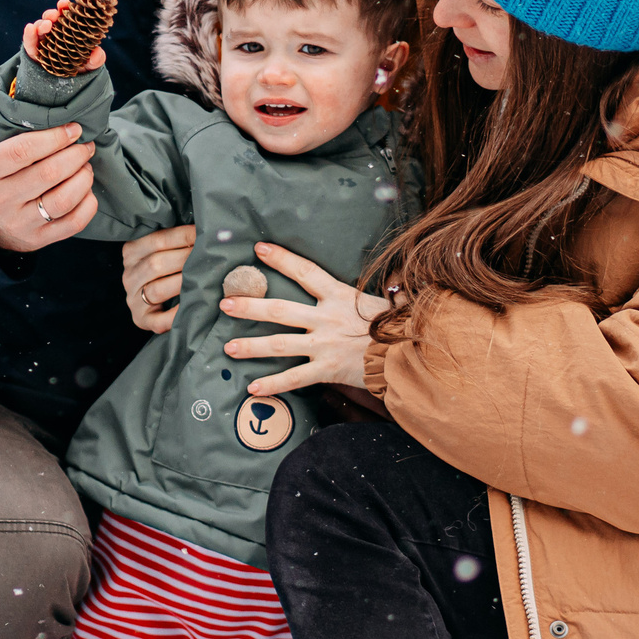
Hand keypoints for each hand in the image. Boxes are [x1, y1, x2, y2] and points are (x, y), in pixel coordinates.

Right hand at [0, 117, 97, 252]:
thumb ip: (10, 120)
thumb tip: (36, 91)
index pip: (23, 150)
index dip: (54, 137)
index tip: (73, 128)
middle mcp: (0, 199)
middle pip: (49, 173)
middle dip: (76, 154)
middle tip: (85, 144)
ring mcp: (19, 223)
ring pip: (64, 199)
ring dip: (84, 177)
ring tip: (86, 165)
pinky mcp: (37, 240)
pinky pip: (73, 222)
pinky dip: (88, 202)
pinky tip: (86, 189)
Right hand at [22, 0, 108, 71]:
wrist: (67, 86)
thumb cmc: (79, 68)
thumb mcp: (90, 65)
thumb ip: (96, 60)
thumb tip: (97, 53)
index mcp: (68, 31)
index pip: (66, 16)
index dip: (65, 8)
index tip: (65, 3)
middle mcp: (54, 33)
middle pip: (50, 19)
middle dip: (51, 14)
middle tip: (55, 15)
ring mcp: (42, 42)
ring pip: (39, 28)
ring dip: (41, 24)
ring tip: (46, 25)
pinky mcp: (33, 52)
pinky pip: (29, 42)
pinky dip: (28, 35)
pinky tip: (30, 28)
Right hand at [121, 224, 196, 333]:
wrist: (149, 301)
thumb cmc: (165, 268)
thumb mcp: (161, 249)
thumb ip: (175, 239)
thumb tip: (206, 228)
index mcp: (131, 252)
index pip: (158, 240)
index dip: (183, 236)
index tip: (204, 234)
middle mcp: (129, 276)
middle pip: (156, 264)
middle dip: (185, 258)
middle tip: (208, 256)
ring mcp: (133, 300)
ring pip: (157, 289)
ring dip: (183, 283)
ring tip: (204, 278)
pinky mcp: (141, 320)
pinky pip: (159, 320)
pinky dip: (176, 315)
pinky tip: (194, 306)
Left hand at [224, 242, 390, 395]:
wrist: (412, 357)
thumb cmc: (402, 327)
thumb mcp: (386, 301)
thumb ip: (374, 292)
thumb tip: (387, 279)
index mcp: (340, 296)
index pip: (305, 272)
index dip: (282, 259)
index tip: (259, 250)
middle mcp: (327, 318)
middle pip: (280, 310)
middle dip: (250, 306)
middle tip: (225, 303)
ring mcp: (324, 345)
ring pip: (279, 344)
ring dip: (251, 346)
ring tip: (228, 348)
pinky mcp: (327, 370)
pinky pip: (294, 379)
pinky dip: (273, 385)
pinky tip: (252, 388)